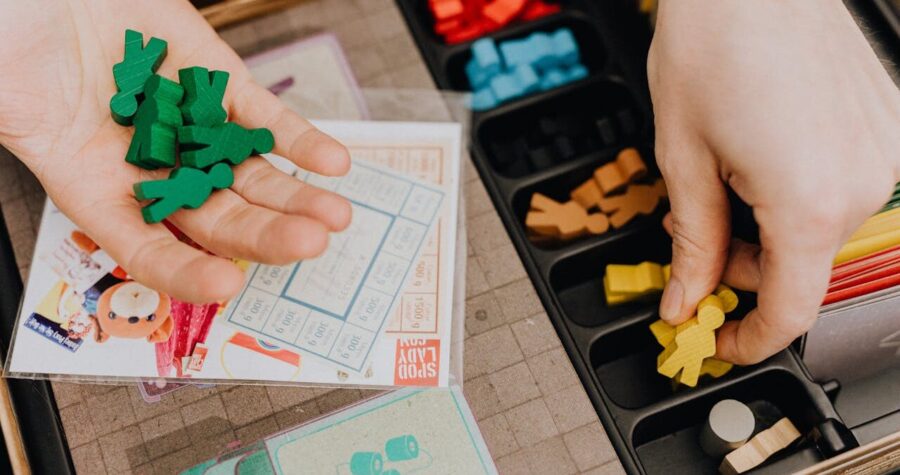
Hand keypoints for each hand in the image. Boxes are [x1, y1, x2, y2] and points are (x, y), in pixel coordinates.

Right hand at [0, 0, 351, 302]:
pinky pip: (265, 120)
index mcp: (96, 187)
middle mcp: (152, 167)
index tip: (223, 286)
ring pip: (250, 176)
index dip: (185, 272)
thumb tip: (21, 134)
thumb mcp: (7, 96)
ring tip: (333, 217)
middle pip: (217, 218)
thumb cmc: (15, 36)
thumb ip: (22, 126)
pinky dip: (299, 141)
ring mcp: (190, 127)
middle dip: (264, 236)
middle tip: (305, 246)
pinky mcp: (217, 84)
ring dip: (295, 200)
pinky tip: (332, 163)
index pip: (147, 248)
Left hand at [648, 0, 899, 363]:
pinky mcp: (887, 127)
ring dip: (769, 227)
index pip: (790, 310)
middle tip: (697, 239)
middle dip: (746, 267)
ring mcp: (884, 152)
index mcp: (811, 202)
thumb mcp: (683, 158)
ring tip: (724, 180)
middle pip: (802, 268)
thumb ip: (693, 242)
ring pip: (820, 229)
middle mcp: (864, 183)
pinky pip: (840, 187)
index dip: (749, 339)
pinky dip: (796, 194)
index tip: (720, 340)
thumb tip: (687, 298)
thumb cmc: (713, 45)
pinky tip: (759, 158)